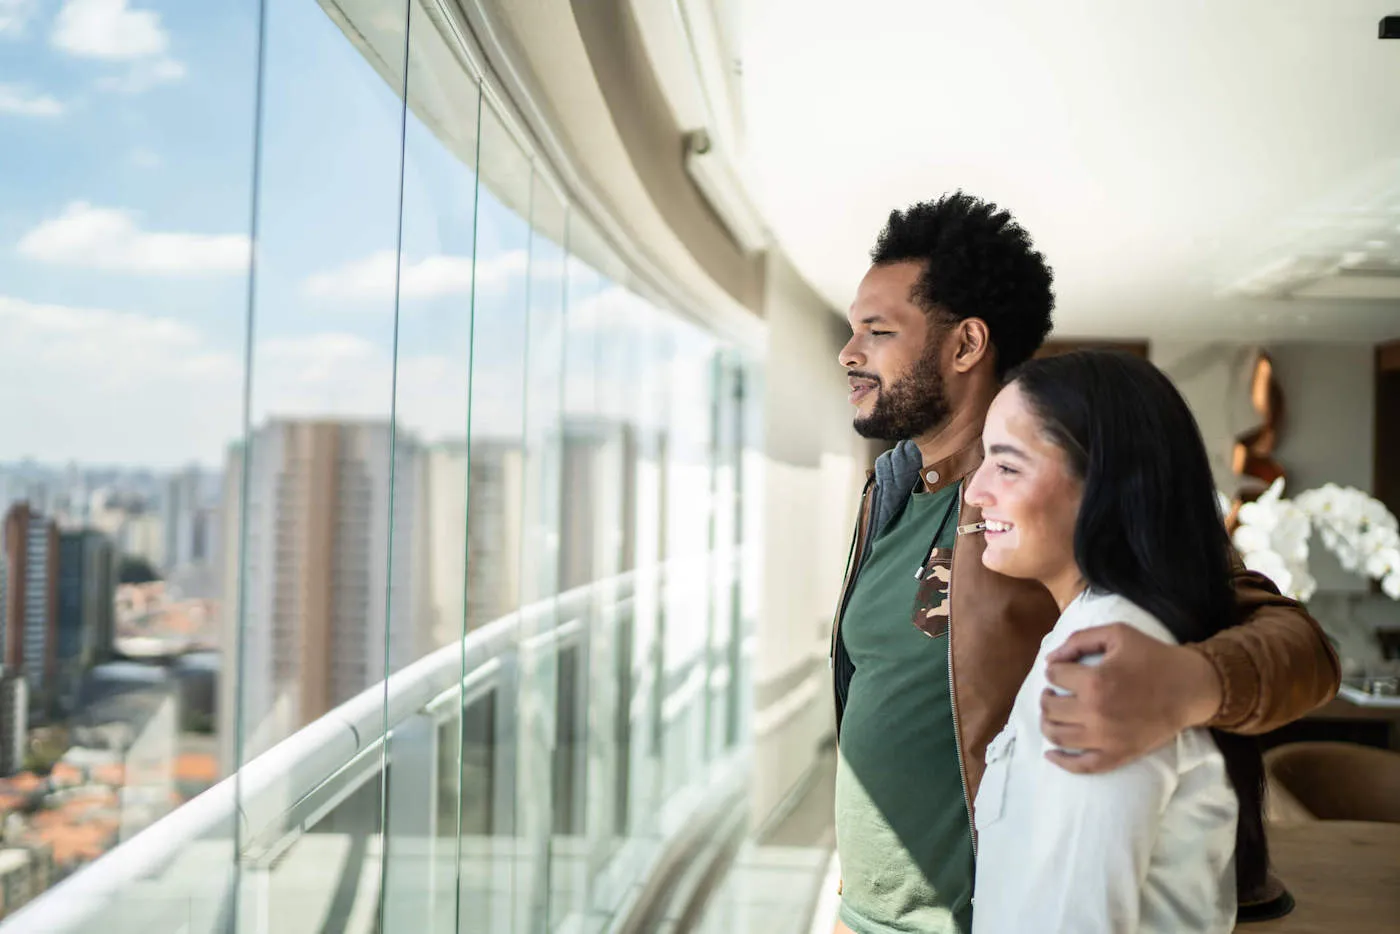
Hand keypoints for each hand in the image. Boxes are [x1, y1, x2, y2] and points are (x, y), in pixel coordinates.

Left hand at [1040, 623, 1222, 773]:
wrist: (1189, 688)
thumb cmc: (1153, 657)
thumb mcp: (1117, 633)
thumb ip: (1079, 640)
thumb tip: (1050, 659)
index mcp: (1094, 681)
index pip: (1054, 676)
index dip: (1054, 670)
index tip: (1060, 670)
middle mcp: (1095, 712)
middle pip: (1050, 707)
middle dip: (1046, 695)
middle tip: (1053, 691)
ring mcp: (1105, 738)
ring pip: (1058, 736)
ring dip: (1047, 723)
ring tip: (1052, 713)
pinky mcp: (1117, 755)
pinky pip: (1082, 766)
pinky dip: (1062, 761)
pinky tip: (1051, 754)